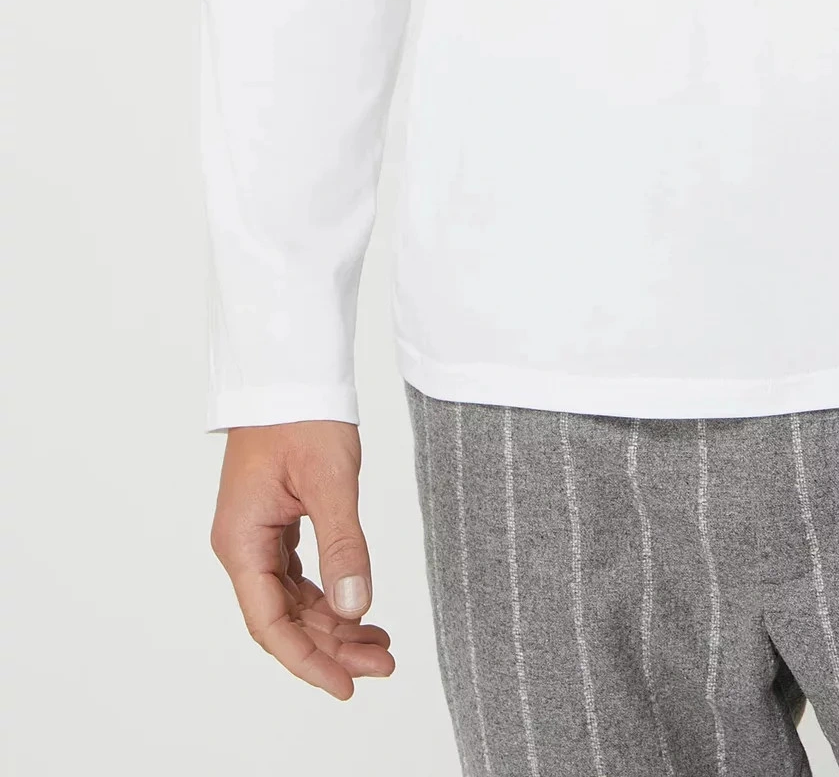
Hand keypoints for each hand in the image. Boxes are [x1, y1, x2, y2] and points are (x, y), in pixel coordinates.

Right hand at [210, 420, 394, 698]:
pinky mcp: (275, 521)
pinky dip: (329, 595)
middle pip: (283, 619)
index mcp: (241, 541)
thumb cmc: (302, 415)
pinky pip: (298, 575)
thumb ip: (344, 545)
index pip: (270, 625)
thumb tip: (357, 609)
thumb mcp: (330, 480)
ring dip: (333, 625)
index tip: (346, 686)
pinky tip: (359, 609)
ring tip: (380, 646)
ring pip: (293, 600)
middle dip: (331, 647)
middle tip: (383, 665)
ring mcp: (257, 534)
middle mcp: (242, 545)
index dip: (308, 662)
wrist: (289, 368)